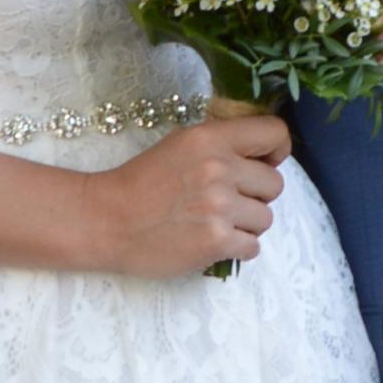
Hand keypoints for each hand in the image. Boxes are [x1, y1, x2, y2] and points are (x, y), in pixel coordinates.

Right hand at [91, 105, 290, 275]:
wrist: (105, 220)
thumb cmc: (140, 183)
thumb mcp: (180, 146)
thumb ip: (220, 146)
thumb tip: (263, 158)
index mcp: (210, 139)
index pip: (274, 134)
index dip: (277, 151)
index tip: (267, 163)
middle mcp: (219, 169)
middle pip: (275, 184)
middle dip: (256, 195)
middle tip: (227, 201)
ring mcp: (219, 207)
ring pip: (266, 219)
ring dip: (247, 225)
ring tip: (215, 223)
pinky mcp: (216, 241)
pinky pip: (253, 247)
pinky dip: (237, 248)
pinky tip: (213, 242)